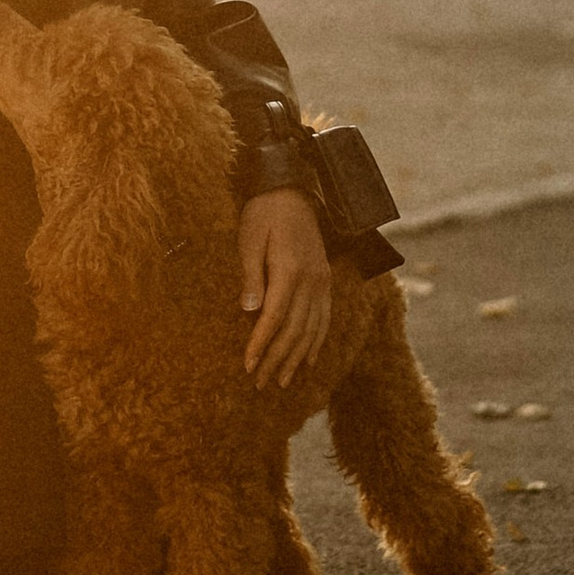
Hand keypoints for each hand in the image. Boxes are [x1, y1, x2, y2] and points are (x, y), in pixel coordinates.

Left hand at [239, 189, 332, 393]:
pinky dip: (316, 342)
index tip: (248, 365)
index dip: (261, 344)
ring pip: (311, 329)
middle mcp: (311, 280)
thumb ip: (251, 277)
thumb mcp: (249, 240)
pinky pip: (324, 318)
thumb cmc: (263, 214)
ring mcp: (322, 281)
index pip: (274, 317)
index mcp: (290, 269)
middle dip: (277, 359)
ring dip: (296, 358)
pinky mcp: (325, 280)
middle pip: (294, 329)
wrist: (291, 191)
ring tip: (283, 381)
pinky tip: (308, 360)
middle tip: (261, 383)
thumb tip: (248, 311)